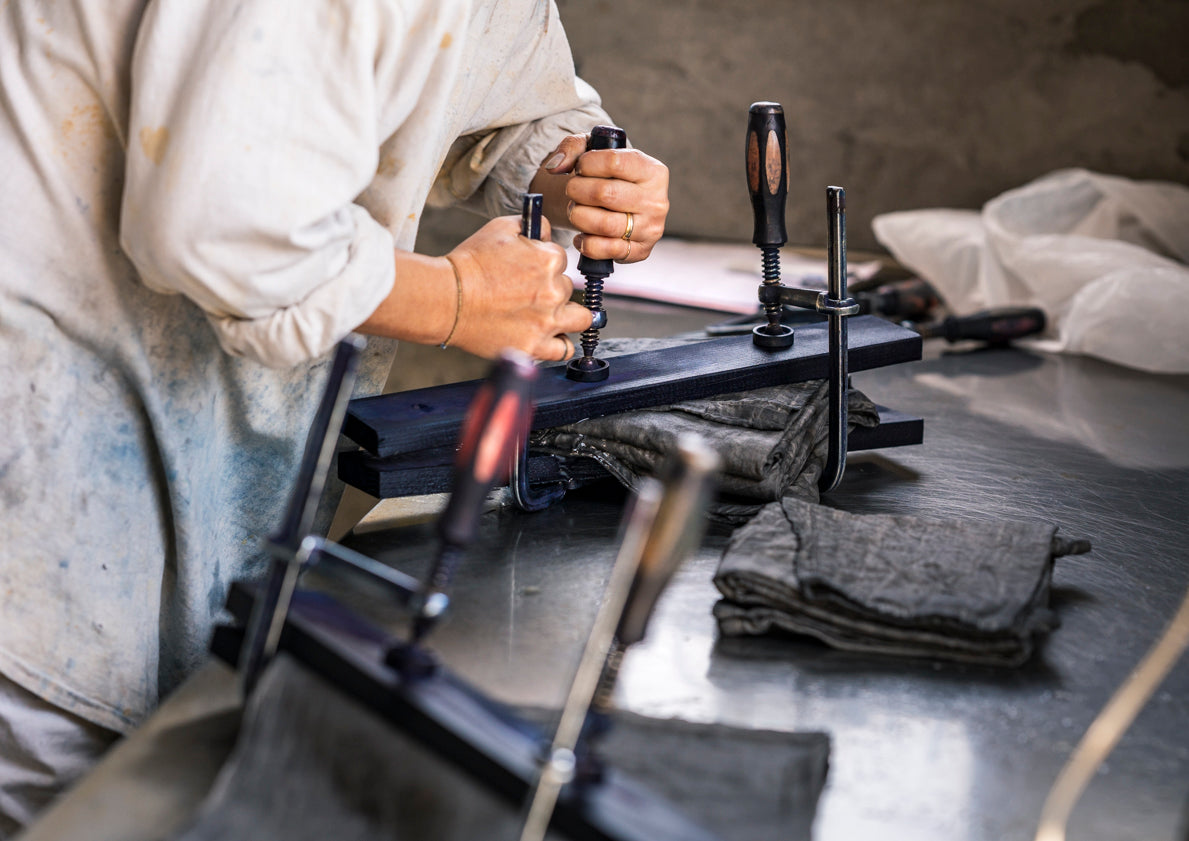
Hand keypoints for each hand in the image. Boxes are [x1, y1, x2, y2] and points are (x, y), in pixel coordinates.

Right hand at [445, 215, 591, 360]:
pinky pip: (564, 349)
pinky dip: (560, 343)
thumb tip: (546, 231)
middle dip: (551, 288)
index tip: (528, 269)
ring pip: (579, 318)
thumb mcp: (501, 228)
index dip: (544, 262)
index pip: (561, 259)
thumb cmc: (469, 264)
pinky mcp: (534, 347)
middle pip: (567, 288)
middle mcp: (554, 292)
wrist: (446, 298)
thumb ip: (532, 225)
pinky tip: (550, 336)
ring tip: (549, 314)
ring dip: (567, 315)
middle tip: (526, 291)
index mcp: (550, 260)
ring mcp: (546, 322)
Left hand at [535, 133, 668, 263]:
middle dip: (577, 191)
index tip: (580, 168)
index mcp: (653, 171)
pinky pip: (605, 250)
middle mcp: (657, 201)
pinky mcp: (640, 251)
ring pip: (604, 224)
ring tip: (575, 210)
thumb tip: (555, 167)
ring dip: (578, 216)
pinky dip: (585, 243)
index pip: (614, 162)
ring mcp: (650, 229)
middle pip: (605, 194)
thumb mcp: (593, 150)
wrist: (620, 206)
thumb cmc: (606, 176)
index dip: (587, 164)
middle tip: (571, 190)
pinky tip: (581, 235)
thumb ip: (572, 147)